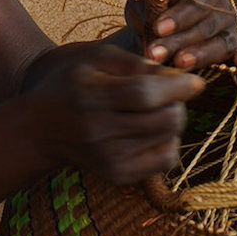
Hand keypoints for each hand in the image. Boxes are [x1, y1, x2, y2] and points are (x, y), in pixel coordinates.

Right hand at [16, 42, 205, 186]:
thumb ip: (136, 62)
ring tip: (156, 112)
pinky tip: (153, 132)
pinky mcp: (118, 176)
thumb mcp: (97, 59)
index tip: (195, 81)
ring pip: (170, 139)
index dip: (178, 87)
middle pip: (165, 120)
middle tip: (171, 95)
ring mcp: (109, 158)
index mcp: (93, 97)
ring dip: (173, 122)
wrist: (41, 129)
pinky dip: (169, 143)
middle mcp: (99, 132)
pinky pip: (166, 161)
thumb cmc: (74, 84)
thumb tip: (175, 74)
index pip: (146, 94)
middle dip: (179, 103)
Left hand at [124, 0, 236, 72]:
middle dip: (179, 41)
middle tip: (155, 53)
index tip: (157, 28)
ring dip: (201, 55)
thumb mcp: (146, 3)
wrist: (160, 29)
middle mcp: (224, 8)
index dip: (179, 15)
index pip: (198, 0)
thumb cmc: (154, 10)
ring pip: (223, 43)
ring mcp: (233, 31)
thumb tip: (152, 32)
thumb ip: (149, 11)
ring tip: (180, 63)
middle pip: (206, 25)